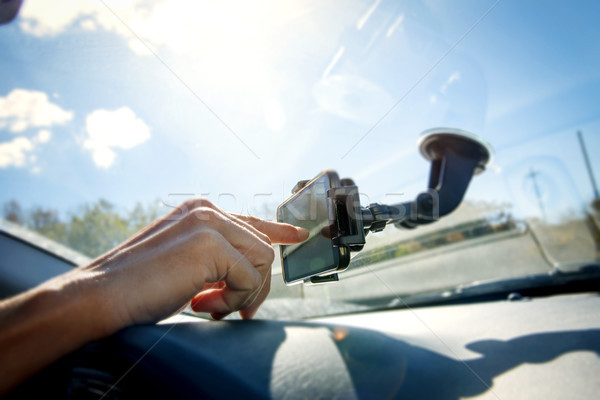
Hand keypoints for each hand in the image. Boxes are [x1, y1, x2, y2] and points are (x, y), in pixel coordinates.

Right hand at [79, 198, 307, 329]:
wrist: (98, 296)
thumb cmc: (137, 285)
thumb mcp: (184, 261)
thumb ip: (216, 255)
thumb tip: (249, 268)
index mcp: (199, 210)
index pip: (252, 220)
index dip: (279, 232)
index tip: (298, 237)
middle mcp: (207, 210)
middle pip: (262, 247)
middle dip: (253, 285)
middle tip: (230, 308)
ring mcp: (209, 223)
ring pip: (262, 262)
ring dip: (241, 294)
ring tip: (208, 305)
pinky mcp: (210, 244)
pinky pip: (249, 279)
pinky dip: (232, 302)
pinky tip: (200, 305)